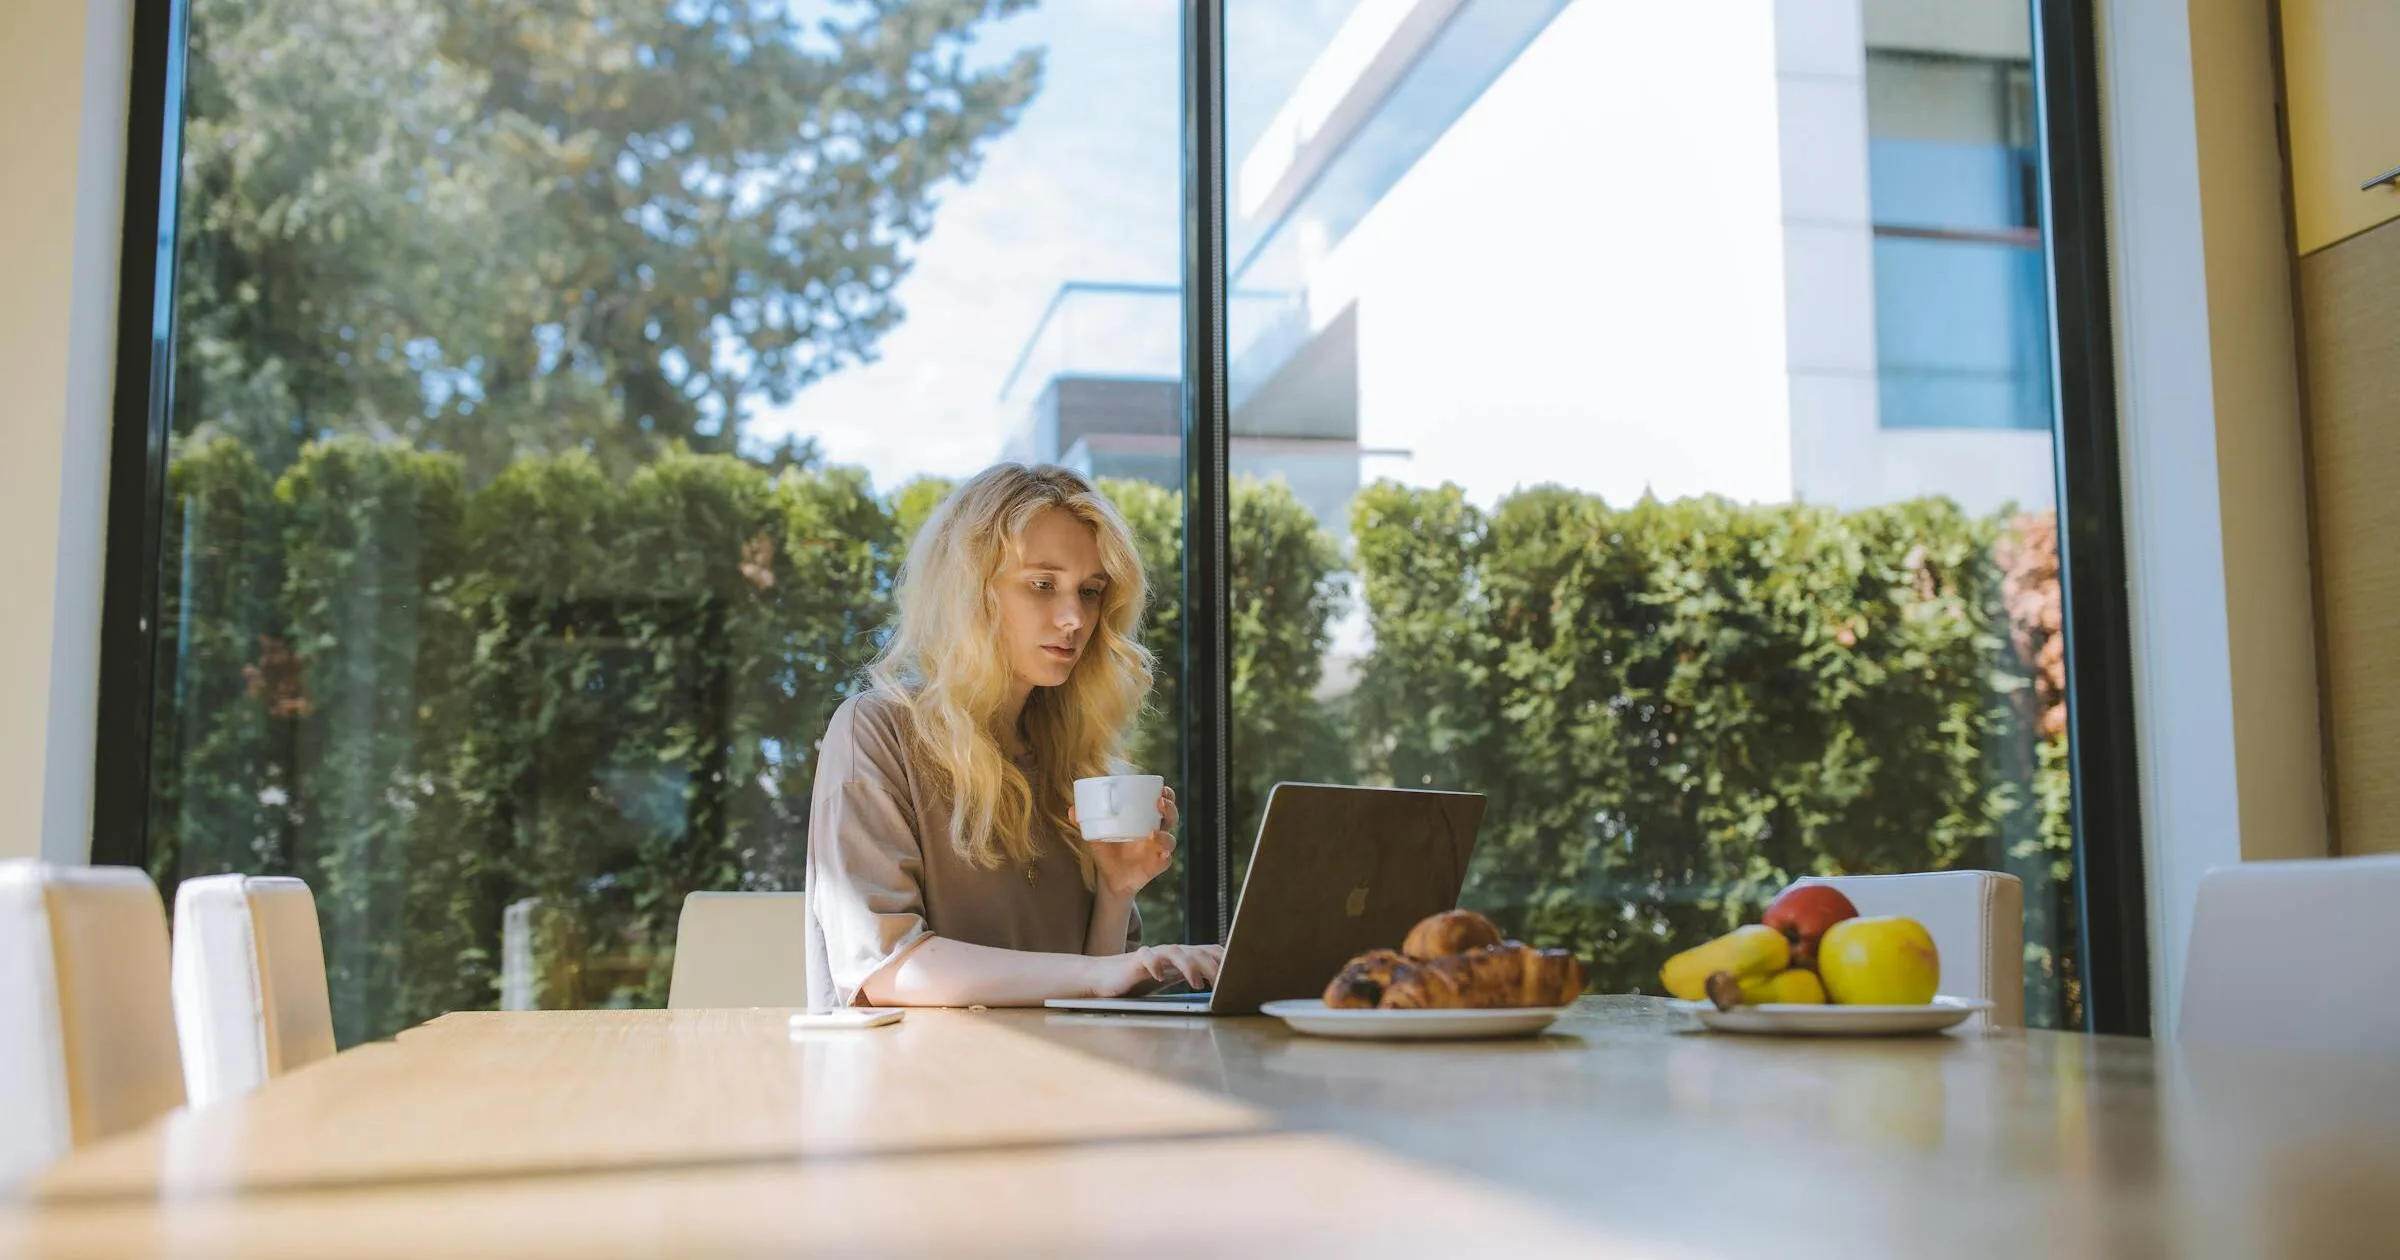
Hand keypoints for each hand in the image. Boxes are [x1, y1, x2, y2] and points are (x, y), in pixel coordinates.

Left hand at [1075, 787, 1176, 901]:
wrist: (1109, 877)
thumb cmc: (1107, 849)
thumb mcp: (1096, 834)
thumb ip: (1085, 821)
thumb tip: (1072, 810)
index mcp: (1145, 820)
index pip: (1163, 803)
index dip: (1167, 795)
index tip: (1161, 789)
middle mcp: (1155, 833)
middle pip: (1171, 818)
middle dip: (1170, 808)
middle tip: (1159, 802)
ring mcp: (1156, 850)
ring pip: (1170, 840)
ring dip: (1166, 835)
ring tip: (1154, 833)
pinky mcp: (1155, 866)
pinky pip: (1165, 861)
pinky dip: (1164, 857)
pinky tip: (1161, 854)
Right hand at [1091, 942, 1224, 996]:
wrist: (1103, 977)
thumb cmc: (1138, 981)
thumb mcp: (1169, 980)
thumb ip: (1188, 977)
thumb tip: (1216, 988)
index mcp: (1181, 957)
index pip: (1209, 951)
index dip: (1225, 960)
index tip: (1238, 974)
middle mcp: (1170, 953)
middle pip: (1197, 951)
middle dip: (1213, 966)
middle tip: (1223, 984)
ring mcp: (1153, 954)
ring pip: (1176, 951)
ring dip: (1189, 966)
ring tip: (1197, 983)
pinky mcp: (1135, 960)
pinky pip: (1147, 957)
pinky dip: (1155, 965)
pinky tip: (1160, 977)